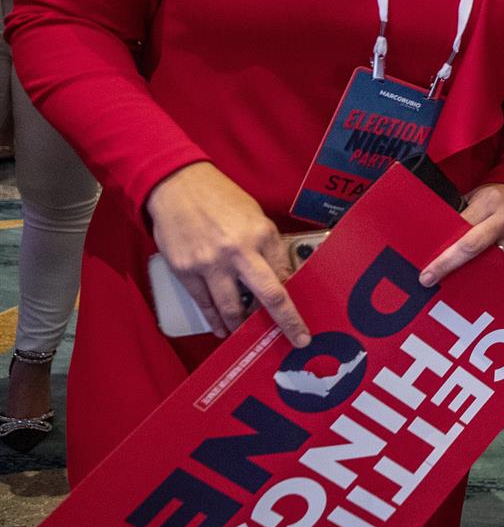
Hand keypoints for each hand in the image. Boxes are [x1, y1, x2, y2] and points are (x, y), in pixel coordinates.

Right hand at [146, 162, 308, 344]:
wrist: (177, 186)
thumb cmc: (221, 200)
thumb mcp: (256, 217)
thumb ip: (269, 247)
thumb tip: (283, 277)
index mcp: (261, 235)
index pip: (284, 276)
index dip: (294, 299)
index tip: (304, 318)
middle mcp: (238, 252)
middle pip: (269, 295)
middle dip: (286, 322)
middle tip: (297, 340)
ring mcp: (209, 263)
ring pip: (231, 307)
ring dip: (242, 326)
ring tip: (248, 336)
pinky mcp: (185, 270)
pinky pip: (204, 303)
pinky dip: (214, 319)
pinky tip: (221, 329)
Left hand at [419, 184, 503, 286]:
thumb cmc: (495, 198)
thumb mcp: (475, 198)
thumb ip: (460, 217)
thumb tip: (436, 241)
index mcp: (491, 201)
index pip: (461, 227)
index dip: (442, 247)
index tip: (427, 266)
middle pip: (473, 246)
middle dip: (448, 264)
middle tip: (429, 278)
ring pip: (487, 262)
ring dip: (468, 272)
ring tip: (454, 277)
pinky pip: (501, 267)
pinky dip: (486, 272)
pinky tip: (476, 273)